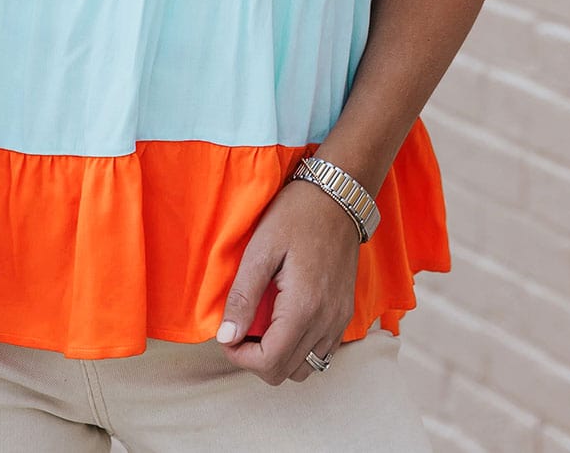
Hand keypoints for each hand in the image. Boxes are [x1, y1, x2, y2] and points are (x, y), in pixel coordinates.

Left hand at [214, 177, 360, 384]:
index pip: (269, 362)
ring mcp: (339, 321)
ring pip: (305, 368)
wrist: (338, 197)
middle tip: (239, 328)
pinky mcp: (344, 315)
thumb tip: (226, 337)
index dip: (240, 357)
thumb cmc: (297, 215)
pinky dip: (299, 349)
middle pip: (285, 372)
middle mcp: (326, 322)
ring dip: (278, 357)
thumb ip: (243, 296)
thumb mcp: (261, 249)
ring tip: (260, 327)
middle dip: (255, 358)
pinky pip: (321, 353)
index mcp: (303, 308)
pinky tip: (283, 322)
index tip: (226, 335)